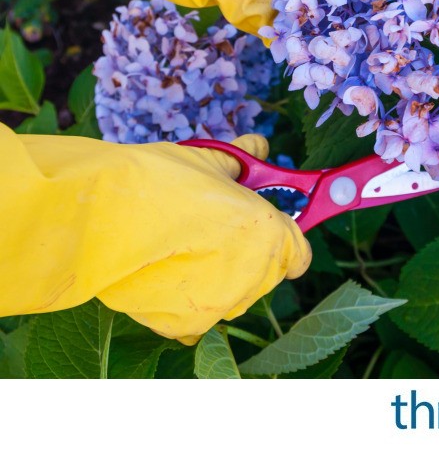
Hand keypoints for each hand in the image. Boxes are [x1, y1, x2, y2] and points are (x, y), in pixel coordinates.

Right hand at [94, 134, 311, 342]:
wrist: (104, 213)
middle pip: (267, 273)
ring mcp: (219, 305)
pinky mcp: (184, 326)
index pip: (299, 253)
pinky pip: (198, 317)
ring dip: (222, 277)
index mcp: (268, 236)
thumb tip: (259, 147)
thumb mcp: (209, 160)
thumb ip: (242, 159)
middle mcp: (252, 276)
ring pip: (234, 295)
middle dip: (250, 253)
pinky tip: (169, 274)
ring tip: (186, 247)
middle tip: (216, 229)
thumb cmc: (163, 181)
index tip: (266, 227)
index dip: (284, 238)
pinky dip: (189, 301)